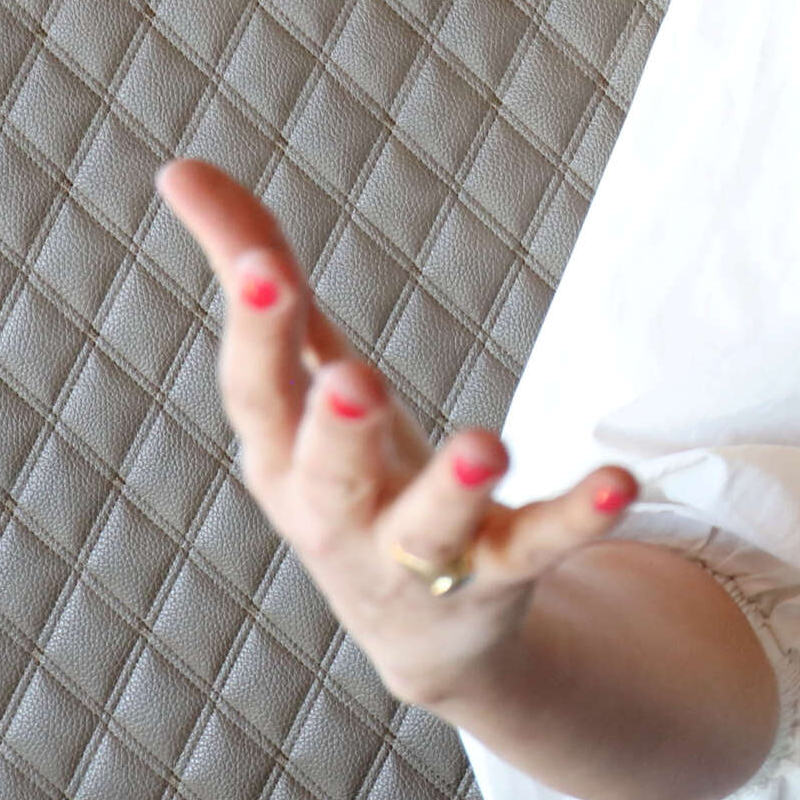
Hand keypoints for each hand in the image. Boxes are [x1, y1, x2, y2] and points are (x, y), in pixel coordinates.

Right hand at [155, 159, 635, 711]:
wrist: (421, 633)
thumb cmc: (344, 474)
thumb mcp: (300, 380)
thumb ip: (253, 270)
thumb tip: (179, 166)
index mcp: (283, 456)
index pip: (257, 393)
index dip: (257, 330)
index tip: (265, 264)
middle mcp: (338, 517)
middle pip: (329, 475)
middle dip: (338, 431)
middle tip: (355, 381)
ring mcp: (419, 558)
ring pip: (430, 528)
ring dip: (455, 487)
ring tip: (485, 443)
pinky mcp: (498, 578)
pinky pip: (538, 548)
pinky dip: (577, 518)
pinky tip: (619, 482)